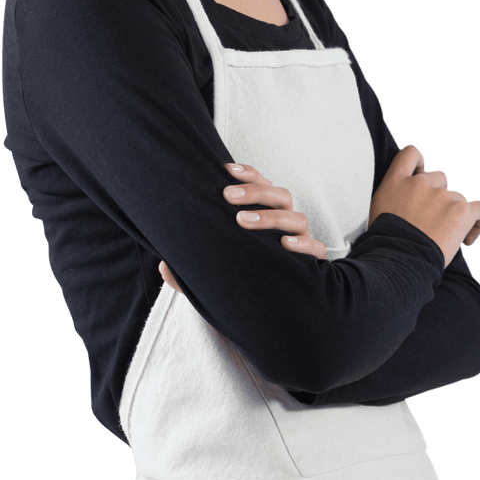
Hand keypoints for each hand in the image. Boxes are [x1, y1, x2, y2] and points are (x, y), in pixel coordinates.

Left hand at [158, 162, 326, 293]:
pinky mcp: (312, 263)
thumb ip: (191, 271)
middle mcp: (285, 223)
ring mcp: (300, 240)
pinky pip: (315, 249)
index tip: (225, 171)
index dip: (247, 174)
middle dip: (254, 192)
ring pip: (296, 217)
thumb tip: (163, 266)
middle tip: (227, 197)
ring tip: (243, 222)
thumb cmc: (244, 276)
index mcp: (266, 214)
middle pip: (279, 195)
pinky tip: (285, 246)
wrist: (275, 308)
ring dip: (270, 216)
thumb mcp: (214, 272)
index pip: (261, 184)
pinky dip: (304, 244)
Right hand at [368, 145, 479, 267]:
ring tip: (445, 237)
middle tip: (431, 221)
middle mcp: (420, 182)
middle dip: (437, 196)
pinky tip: (467, 238)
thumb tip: (404, 200)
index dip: (420, 164)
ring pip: (457, 198)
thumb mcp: (377, 210)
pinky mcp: (461, 210)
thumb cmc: (384, 243)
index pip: (411, 154)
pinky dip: (477, 222)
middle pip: (439, 178)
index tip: (421, 179)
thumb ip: (393, 195)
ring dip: (453, 213)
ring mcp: (442, 195)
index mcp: (396, 181)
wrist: (399, 260)